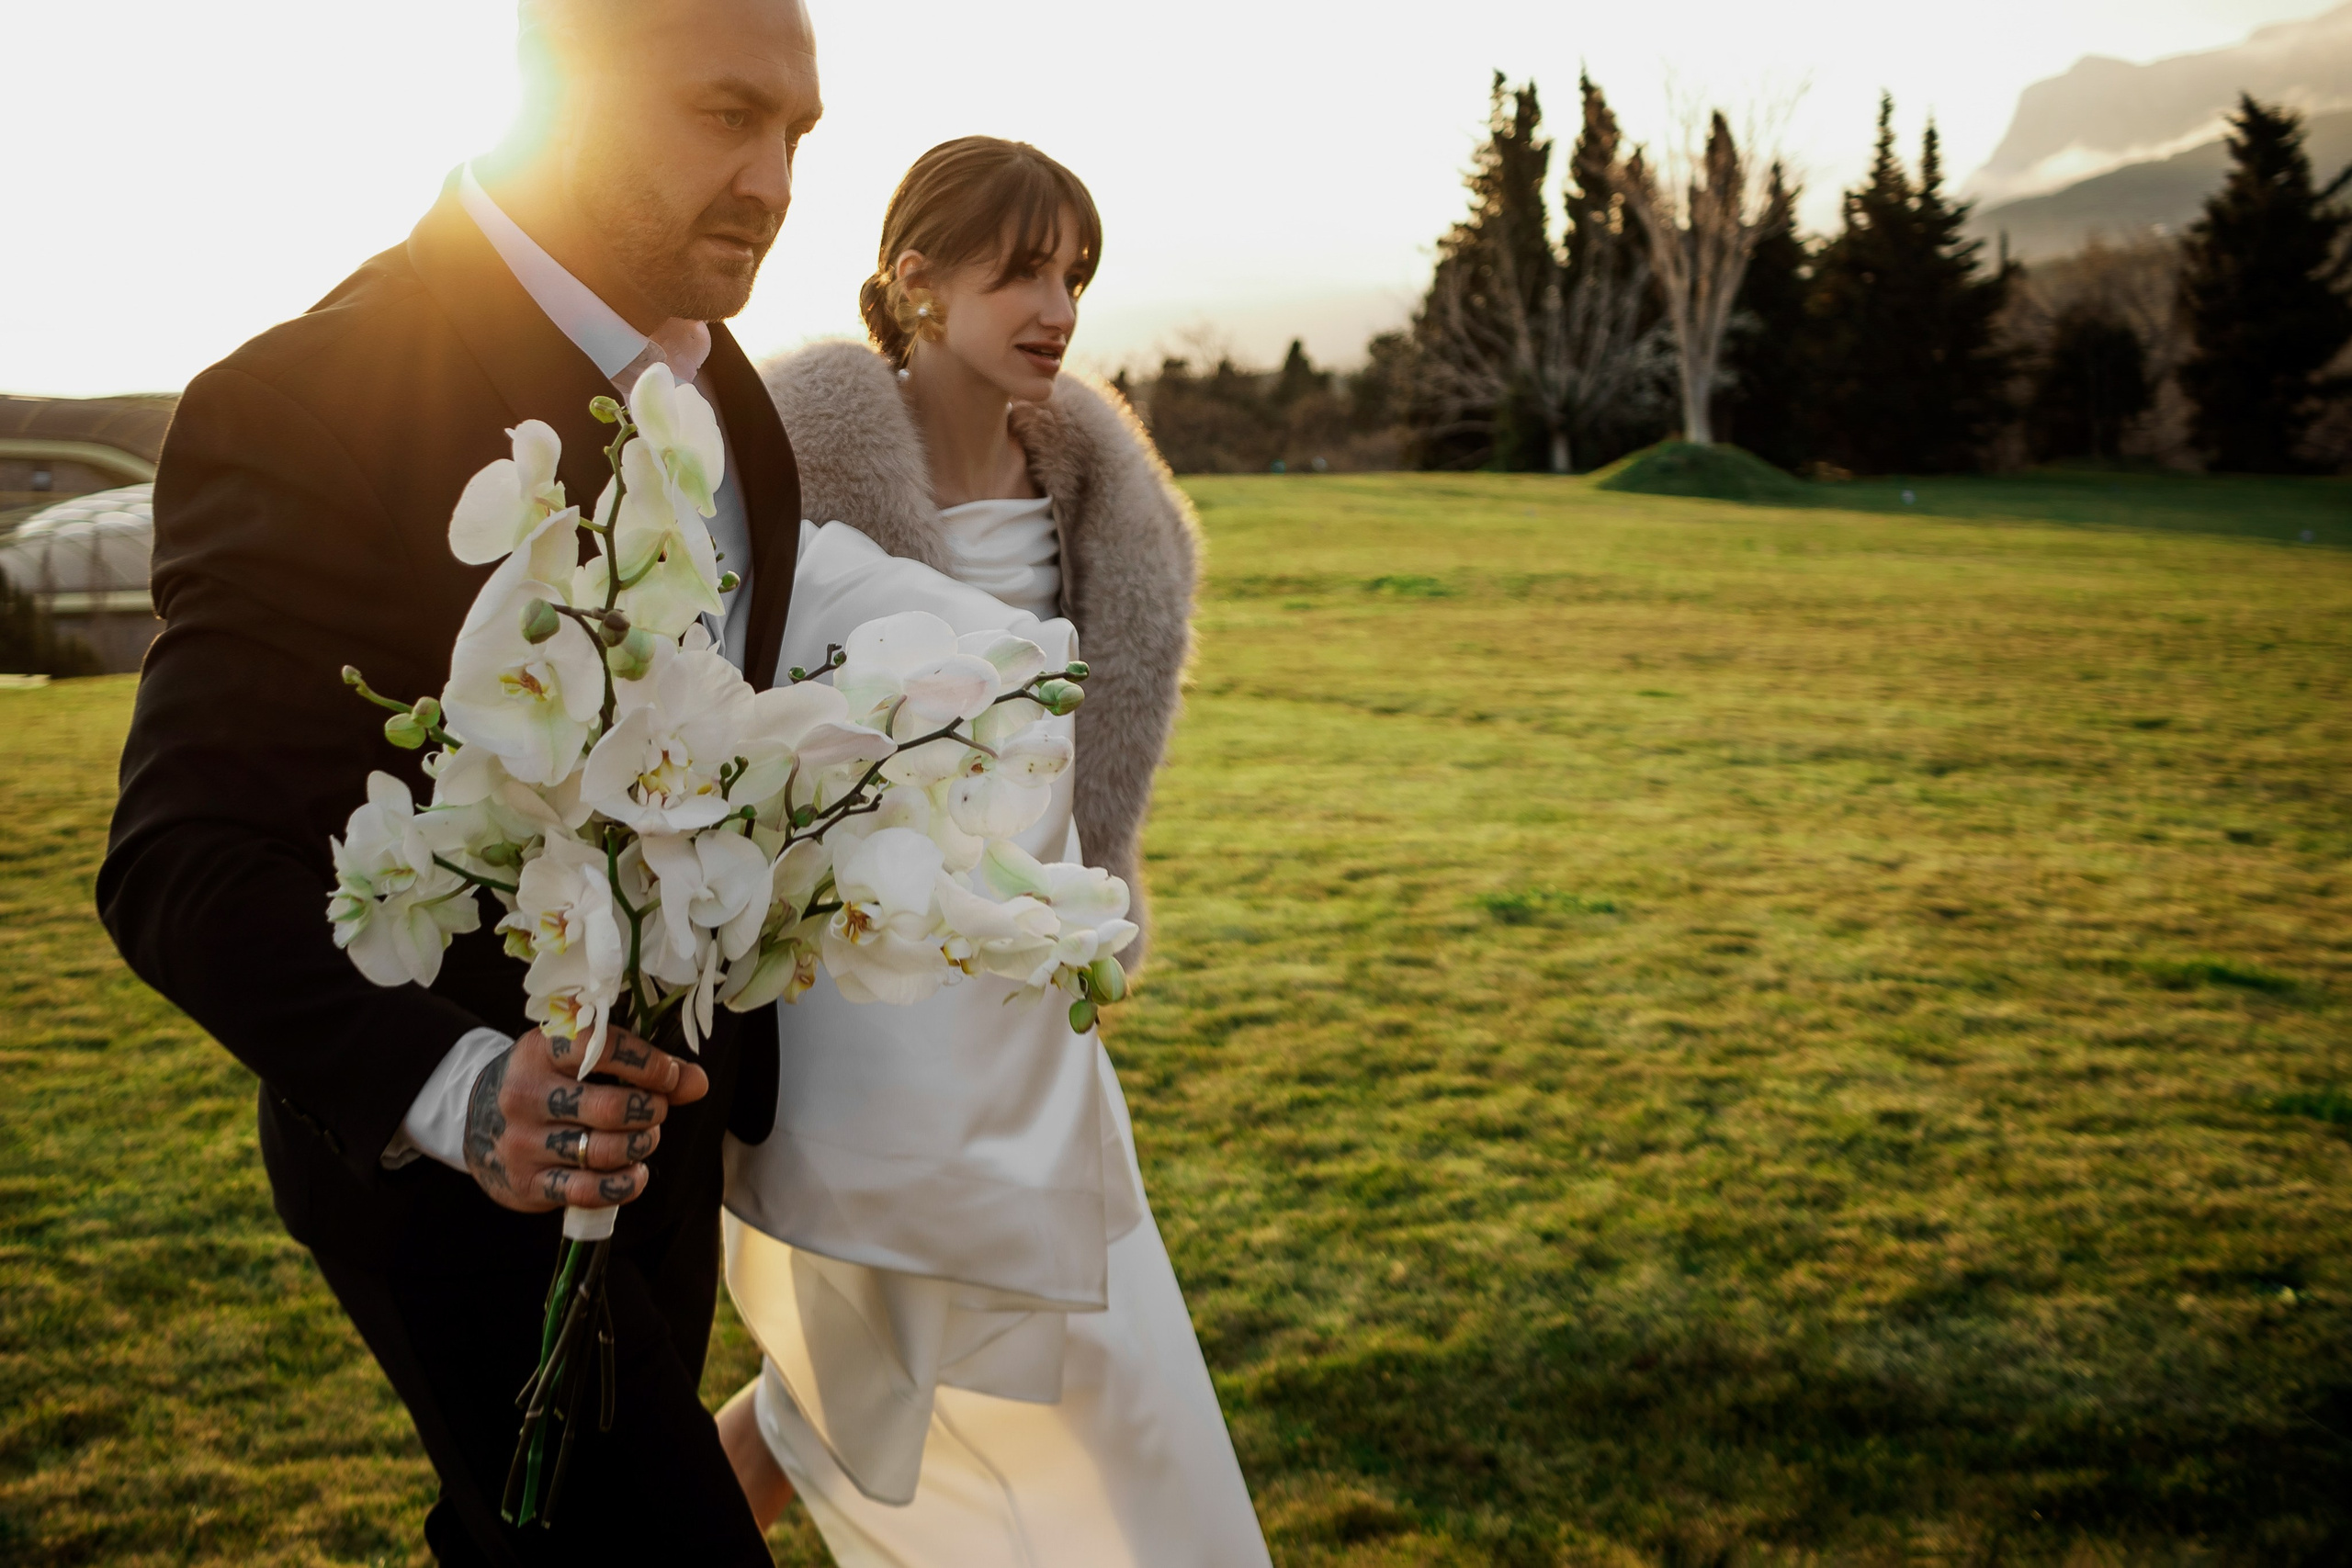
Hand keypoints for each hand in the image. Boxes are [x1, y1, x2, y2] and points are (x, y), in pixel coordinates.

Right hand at [460, 1027, 709, 1213]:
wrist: (474, 1119)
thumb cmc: (547, 1081)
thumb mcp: (580, 1059)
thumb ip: (642, 1066)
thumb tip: (696, 1082)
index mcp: (541, 1051)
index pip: (601, 1048)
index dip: (648, 1063)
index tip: (670, 1074)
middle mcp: (526, 1095)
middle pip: (610, 1108)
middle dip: (650, 1110)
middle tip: (656, 1110)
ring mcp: (523, 1143)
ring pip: (603, 1150)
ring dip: (641, 1145)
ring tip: (645, 1138)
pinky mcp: (527, 1183)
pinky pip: (588, 1191)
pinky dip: (625, 1184)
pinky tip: (635, 1172)